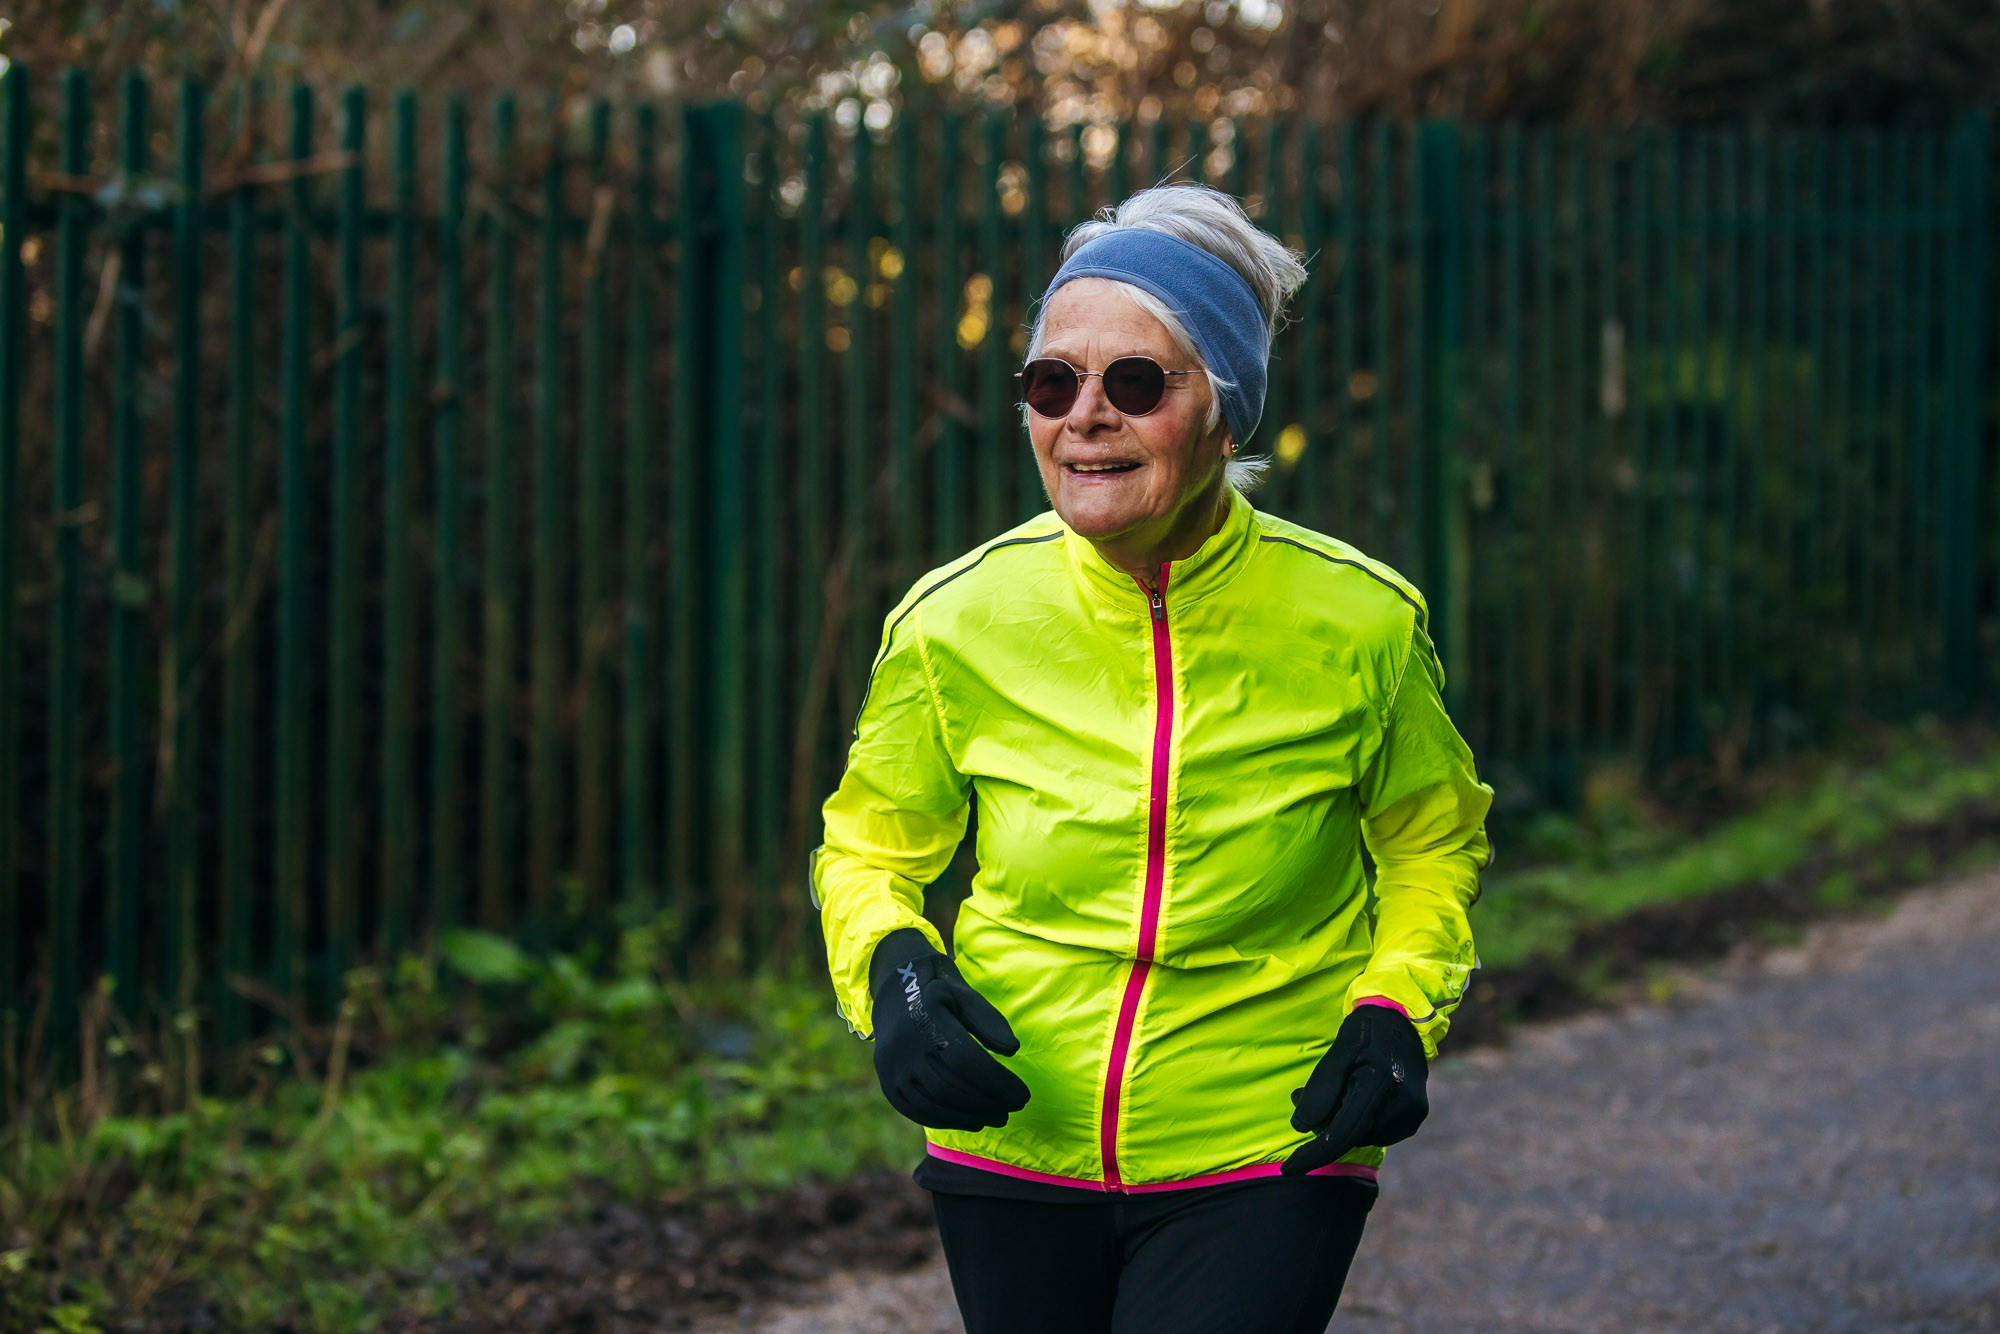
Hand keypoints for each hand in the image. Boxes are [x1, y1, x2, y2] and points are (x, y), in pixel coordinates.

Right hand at [869, 929, 1031, 1131]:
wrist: (893, 992)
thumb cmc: (939, 993)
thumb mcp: (966, 995)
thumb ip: (989, 1021)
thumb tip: (1012, 1050)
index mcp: (927, 1019)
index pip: (966, 1061)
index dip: (997, 1083)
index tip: (1022, 1096)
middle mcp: (904, 1047)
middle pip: (950, 1087)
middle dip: (986, 1103)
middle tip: (1012, 1109)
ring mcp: (891, 1069)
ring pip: (933, 1104)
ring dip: (969, 1117)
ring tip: (997, 1117)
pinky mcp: (888, 1084)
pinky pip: (917, 1111)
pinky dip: (947, 1121)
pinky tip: (972, 1122)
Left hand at [1281, 1003, 1428, 1175]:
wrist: (1402, 1021)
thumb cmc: (1364, 1032)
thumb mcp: (1337, 1051)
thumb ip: (1321, 1089)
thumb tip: (1301, 1127)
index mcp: (1380, 1084)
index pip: (1342, 1133)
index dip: (1313, 1153)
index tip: (1288, 1170)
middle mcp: (1403, 1104)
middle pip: (1350, 1136)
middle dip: (1323, 1123)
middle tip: (1303, 1095)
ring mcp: (1412, 1114)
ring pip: (1362, 1136)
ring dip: (1341, 1121)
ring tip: (1336, 1088)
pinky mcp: (1415, 1117)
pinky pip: (1376, 1131)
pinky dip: (1358, 1120)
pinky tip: (1356, 1094)